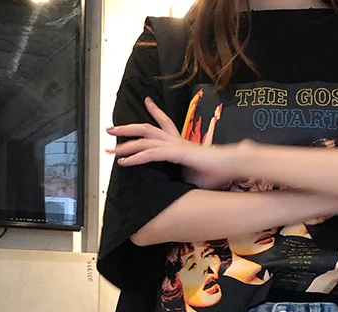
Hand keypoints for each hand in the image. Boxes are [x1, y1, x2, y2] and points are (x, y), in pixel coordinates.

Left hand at [107, 99, 244, 184]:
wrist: (228, 167)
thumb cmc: (214, 173)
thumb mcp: (193, 176)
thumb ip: (183, 175)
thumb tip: (178, 184)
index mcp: (179, 143)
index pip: (164, 123)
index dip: (155, 111)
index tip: (147, 101)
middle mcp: (174, 140)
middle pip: (146, 129)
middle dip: (127, 128)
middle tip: (110, 129)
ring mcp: (174, 145)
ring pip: (144, 140)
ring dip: (125, 143)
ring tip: (109, 147)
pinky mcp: (175, 154)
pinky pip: (150, 154)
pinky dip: (135, 158)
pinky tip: (123, 162)